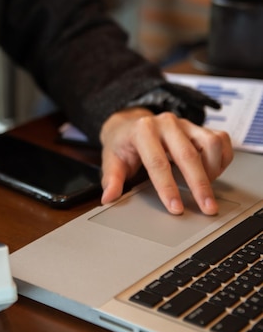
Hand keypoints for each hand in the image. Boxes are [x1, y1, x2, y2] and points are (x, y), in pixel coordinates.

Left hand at [99, 108, 232, 214]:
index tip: (176, 208)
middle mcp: (165, 123)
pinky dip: (222, 158)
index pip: (157, 163)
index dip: (167, 187)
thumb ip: (111, 180)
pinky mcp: (198, 126)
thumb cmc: (122, 144)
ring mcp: (184, 123)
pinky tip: (213, 173)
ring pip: (210, 143)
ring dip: (213, 169)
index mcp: (142, 131)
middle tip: (206, 208)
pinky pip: (220, 139)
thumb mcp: (111, 161)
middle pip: (188, 155)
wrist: (128, 124)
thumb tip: (109, 198)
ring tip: (206, 187)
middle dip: (199, 185)